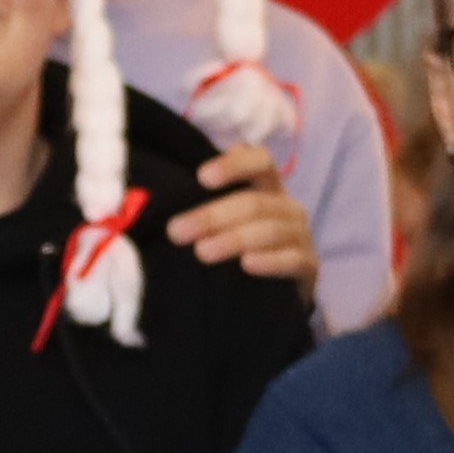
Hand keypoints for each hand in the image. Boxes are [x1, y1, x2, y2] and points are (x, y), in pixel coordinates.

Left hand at [166, 144, 315, 283]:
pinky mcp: (308, 265)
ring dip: (234, 240)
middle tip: (177, 231)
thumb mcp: (225, 223)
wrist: (278, 291)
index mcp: (267, 187)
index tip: (201, 177)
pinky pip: (292, 260)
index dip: (234, 165)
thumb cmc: (242, 248)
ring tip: (202, 252)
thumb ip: (202, 204)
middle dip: (213, 215)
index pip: (259, 161)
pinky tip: (247, 265)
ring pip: (270, 230)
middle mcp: (286, 206)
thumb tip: (145, 203)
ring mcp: (300, 235)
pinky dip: (270, 261)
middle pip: (254, 202)